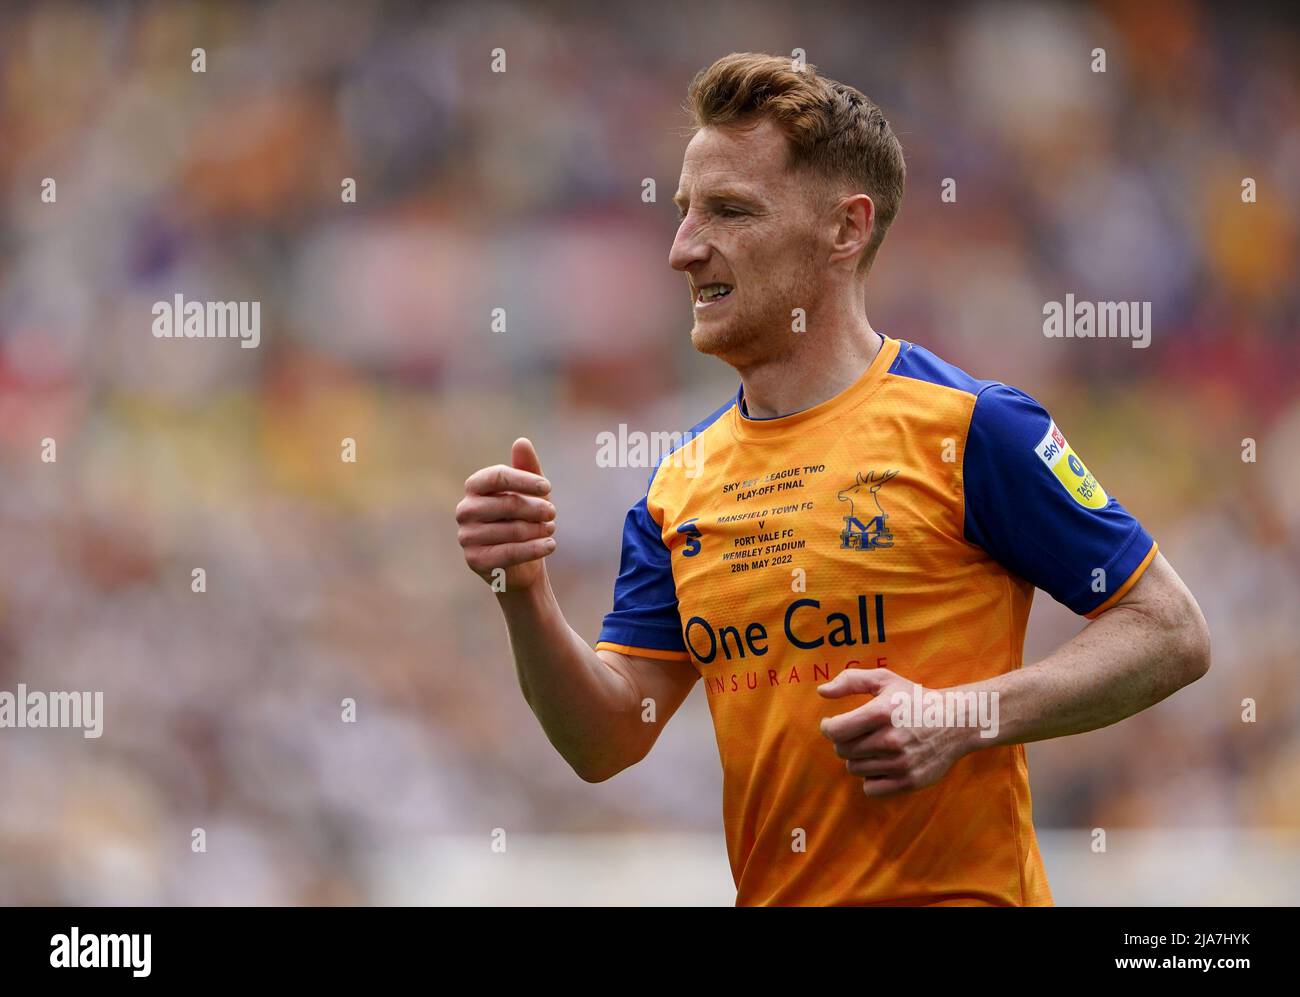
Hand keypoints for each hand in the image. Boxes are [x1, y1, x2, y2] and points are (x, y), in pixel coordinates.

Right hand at [457, 437, 556, 591]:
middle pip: (508, 503)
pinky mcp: (475, 560)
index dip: (524, 480)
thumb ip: (527, 468)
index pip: (496, 476)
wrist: (521, 562)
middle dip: (536, 508)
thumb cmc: (525, 519)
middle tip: (552, 513)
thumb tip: (522, 442)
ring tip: (549, 529)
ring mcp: (467, 536)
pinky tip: (551, 544)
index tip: (548, 487)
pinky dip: (535, 548)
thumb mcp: (531, 492)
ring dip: (538, 529)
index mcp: (475, 487)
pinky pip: (510, 552)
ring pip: (512, 529)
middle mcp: (465, 510)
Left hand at [817, 667, 969, 796]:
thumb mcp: (885, 680)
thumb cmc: (915, 699)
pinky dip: (871, 778)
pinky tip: (882, 764)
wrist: (956, 722)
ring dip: (858, 758)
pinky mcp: (909, 781)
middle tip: (858, 734)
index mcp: (881, 713)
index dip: (828, 727)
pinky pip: (870, 788)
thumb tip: (821, 692)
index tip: (832, 724)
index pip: (835, 731)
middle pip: (843, 751)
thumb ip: (850, 681)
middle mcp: (890, 740)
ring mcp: (900, 763)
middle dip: (844, 742)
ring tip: (875, 746)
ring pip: (854, 769)